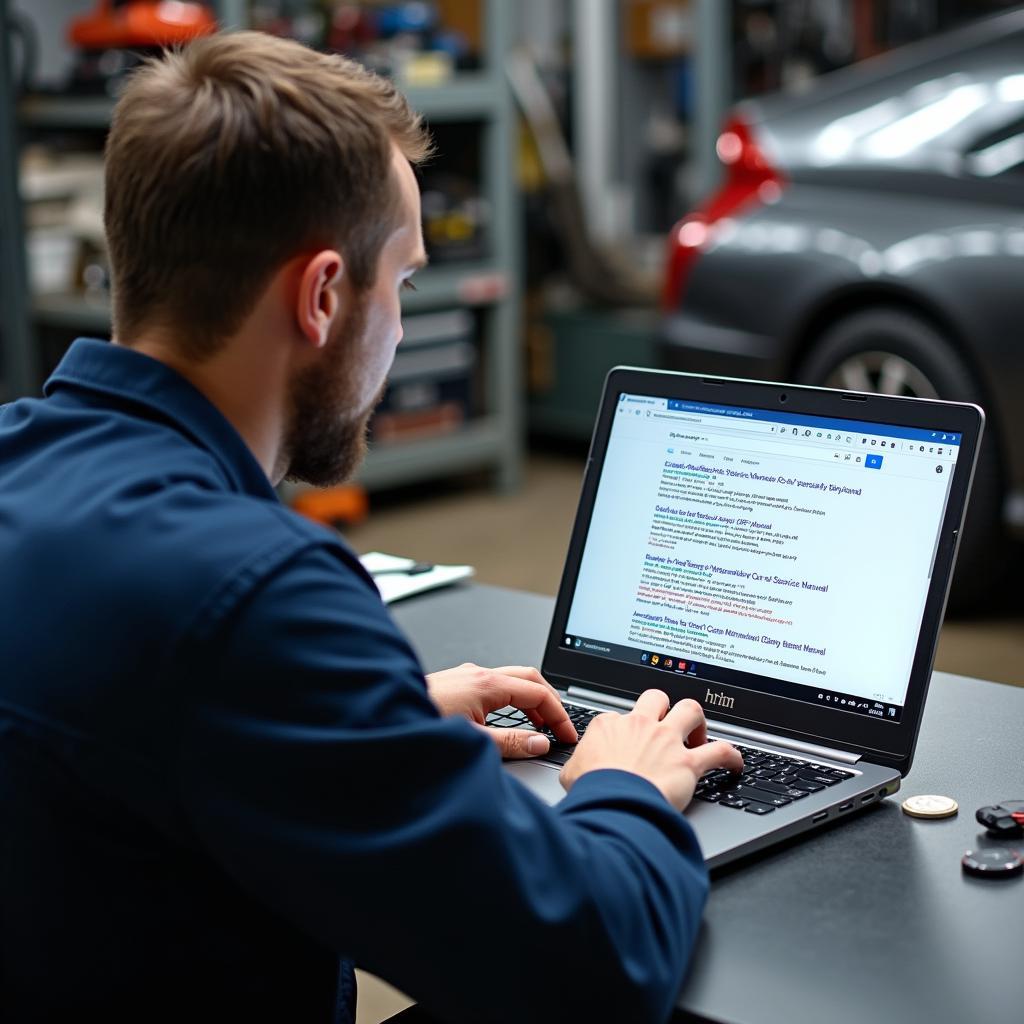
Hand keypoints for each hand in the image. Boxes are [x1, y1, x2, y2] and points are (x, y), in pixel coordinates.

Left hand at [425, 662, 577, 758]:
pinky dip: (510, 700)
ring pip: (510, 680)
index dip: (558, 714)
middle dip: (549, 702)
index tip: (567, 734)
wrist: (380, 718)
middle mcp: (477, 674)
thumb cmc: (418, 725)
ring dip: (529, 700)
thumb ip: (510, 744)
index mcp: (486, 684)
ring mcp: (465, 677)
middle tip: (560, 728)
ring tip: (539, 727)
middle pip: (528, 678)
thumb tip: (539, 744)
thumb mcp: (472, 742)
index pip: (537, 692)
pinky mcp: (455, 685)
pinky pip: (494, 686)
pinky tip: (507, 720)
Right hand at [559, 690, 742, 810]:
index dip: (625, 729)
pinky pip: (721, 751)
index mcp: (610, 725)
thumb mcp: (571, 773)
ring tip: (698, 735)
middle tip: (666, 726)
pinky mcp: (689, 763)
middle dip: (663, 707)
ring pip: (691, 709)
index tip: (627, 744)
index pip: (620, 716)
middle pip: (657, 698)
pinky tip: (735, 764)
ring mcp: (667, 741)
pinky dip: (732, 756)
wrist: (612, 805)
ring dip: (697, 721)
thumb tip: (577, 770)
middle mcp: (641, 725)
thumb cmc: (592, 792)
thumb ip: (577, 763)